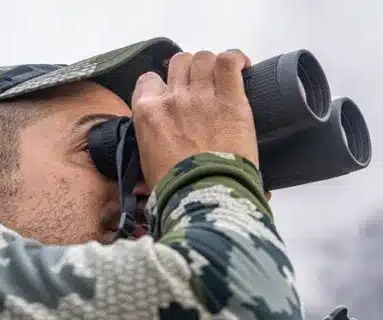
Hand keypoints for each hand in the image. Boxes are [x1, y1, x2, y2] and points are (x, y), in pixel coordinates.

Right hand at [131, 49, 258, 187]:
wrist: (205, 197)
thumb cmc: (176, 190)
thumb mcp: (147, 170)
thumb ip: (147, 159)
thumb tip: (139, 185)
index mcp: (147, 112)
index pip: (149, 80)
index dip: (163, 85)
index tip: (174, 96)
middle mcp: (172, 97)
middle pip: (180, 63)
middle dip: (191, 72)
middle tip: (203, 88)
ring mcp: (201, 96)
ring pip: (204, 59)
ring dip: (213, 66)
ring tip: (223, 80)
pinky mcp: (230, 100)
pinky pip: (230, 62)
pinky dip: (237, 60)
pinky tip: (244, 66)